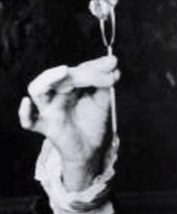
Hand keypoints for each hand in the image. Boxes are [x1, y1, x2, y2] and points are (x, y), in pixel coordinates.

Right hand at [18, 56, 119, 190]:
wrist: (91, 149)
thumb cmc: (93, 123)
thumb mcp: (102, 101)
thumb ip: (105, 84)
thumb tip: (114, 63)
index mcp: (69, 85)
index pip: (77, 70)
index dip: (94, 66)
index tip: (112, 63)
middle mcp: (55, 94)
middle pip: (59, 77)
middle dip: (81, 73)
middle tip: (102, 73)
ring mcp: (48, 109)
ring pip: (37, 90)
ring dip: (48, 78)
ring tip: (64, 71)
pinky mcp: (46, 127)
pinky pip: (29, 121)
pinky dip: (25, 113)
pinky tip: (26, 103)